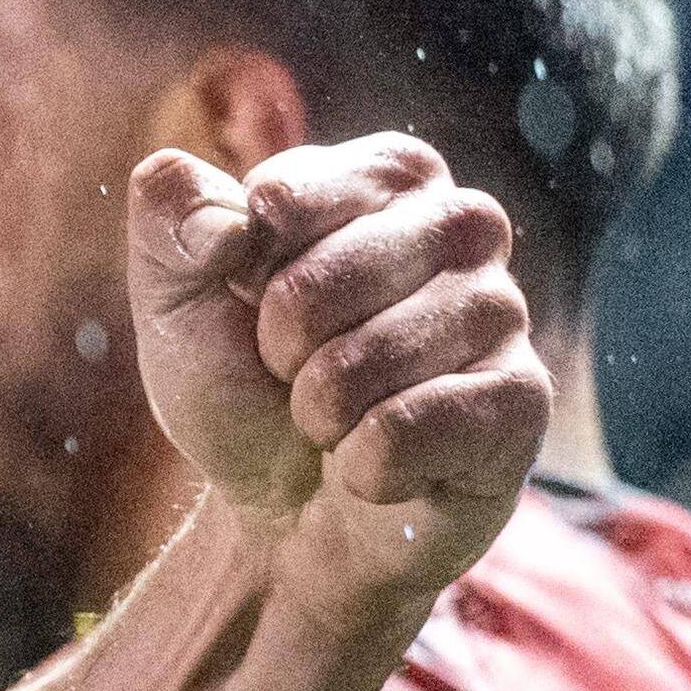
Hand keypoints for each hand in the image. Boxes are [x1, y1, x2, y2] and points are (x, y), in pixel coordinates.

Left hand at [128, 135, 548, 622]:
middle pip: (318, 284)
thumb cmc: (243, 389)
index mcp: (386, 176)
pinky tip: (383, 463)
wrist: (286, 514)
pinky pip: (405, 430)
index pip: (282, 199)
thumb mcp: (176, 300)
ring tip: (340, 418)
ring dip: (318, 412)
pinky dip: (362, 465)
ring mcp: (502, 310)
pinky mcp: (521, 400)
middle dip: (277, 351)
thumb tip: (203, 200)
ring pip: (362, 362)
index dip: (242, 274)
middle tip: (298, 374)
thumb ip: (168, 221)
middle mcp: (462, 224)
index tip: (256, 300)